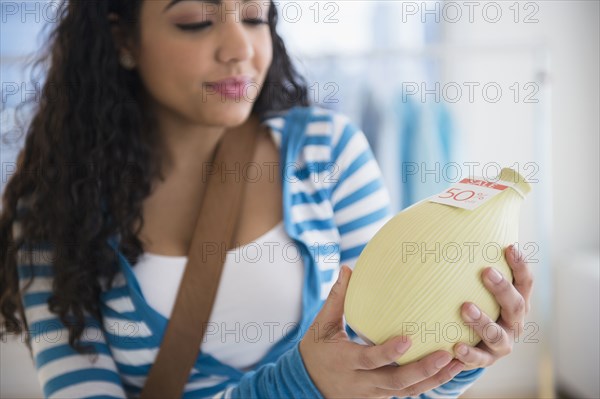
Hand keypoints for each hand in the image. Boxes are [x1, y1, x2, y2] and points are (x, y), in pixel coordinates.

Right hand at [299, 265, 465, 398]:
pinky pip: (406, 393)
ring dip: (434, 379)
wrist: (307, 384)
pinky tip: (448, 370)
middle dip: (423, 370)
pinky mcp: (379, 397)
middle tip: (447, 354)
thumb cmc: (315, 350)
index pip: (369, 360)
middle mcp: (360, 382)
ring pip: (406, 391)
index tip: (408, 339)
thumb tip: (347, 268)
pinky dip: (428, 384)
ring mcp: (372, 393)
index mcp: (344, 361)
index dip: (388, 353)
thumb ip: (336, 298)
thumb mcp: (320, 325)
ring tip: (458, 363)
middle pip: (395, 382)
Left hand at [453, 244, 533, 369]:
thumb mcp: (482, 287)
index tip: (509, 247)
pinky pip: (479, 359)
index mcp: (518, 301)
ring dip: (482, 321)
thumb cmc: (479, 303)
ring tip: (465, 308)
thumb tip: (463, 221)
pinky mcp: (486, 359)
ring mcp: (502, 343)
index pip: (526, 282)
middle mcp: (514, 322)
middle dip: (502, 288)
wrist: (475, 344)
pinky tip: (455, 347)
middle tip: (486, 272)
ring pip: (498, 335)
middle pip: (516, 306)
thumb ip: (477, 265)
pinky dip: (469, 354)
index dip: (520, 264)